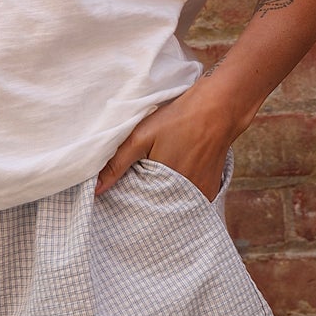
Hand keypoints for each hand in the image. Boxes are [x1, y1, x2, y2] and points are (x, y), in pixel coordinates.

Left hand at [94, 76, 234, 201]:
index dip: (128, 202)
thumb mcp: (141, 137)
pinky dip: (178, 193)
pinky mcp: (210, 191)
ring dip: (162, 197)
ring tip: (153, 181)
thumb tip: (96, 190)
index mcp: (165, 187)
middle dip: (144, 202)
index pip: (139, 207)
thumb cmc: (178, 119)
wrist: (219, 108)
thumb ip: (117, 164)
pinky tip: (171, 179)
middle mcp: (186, 197)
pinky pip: (188, 199)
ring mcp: (201, 196)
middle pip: (157, 208)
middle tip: (134, 187)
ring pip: (173, 204)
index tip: (118, 196)